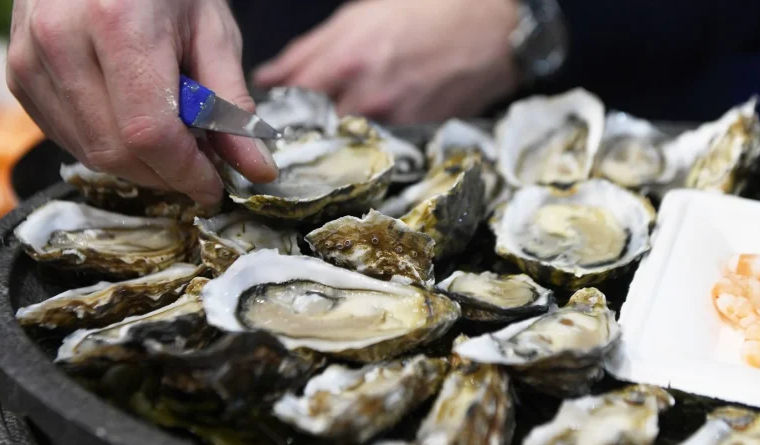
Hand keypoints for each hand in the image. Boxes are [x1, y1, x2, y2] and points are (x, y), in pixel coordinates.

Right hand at [6, 0, 277, 205]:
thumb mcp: (212, 33)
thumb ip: (231, 105)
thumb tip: (256, 168)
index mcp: (117, 23)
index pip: (150, 133)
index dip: (186, 172)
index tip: (214, 186)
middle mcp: (62, 40)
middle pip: (117, 151)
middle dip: (165, 174)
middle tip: (198, 163)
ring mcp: (32, 59)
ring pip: (89, 153)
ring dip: (138, 164)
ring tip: (171, 138)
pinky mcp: (20, 75)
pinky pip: (66, 138)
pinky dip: (107, 146)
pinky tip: (132, 122)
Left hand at [253, 0, 517, 123]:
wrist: (493, 29)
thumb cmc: (425, 10)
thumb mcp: (358, 16)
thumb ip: (308, 50)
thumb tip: (269, 76)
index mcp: (345, 61)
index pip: (289, 102)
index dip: (272, 112)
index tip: (266, 118)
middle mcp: (365, 98)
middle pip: (315, 132)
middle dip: (303, 133)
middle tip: (299, 131)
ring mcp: (392, 122)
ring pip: (347, 145)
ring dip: (336, 141)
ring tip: (341, 131)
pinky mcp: (416, 138)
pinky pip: (380, 148)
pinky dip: (369, 143)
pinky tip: (374, 132)